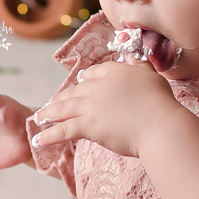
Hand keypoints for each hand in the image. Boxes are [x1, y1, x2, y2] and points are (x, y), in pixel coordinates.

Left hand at [32, 59, 180, 157]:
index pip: (94, 73)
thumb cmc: (161, 104)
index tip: (80, 82)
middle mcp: (99, 86)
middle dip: (61, 97)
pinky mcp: (88, 125)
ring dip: (48, 113)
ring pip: (63, 108)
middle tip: (52, 103)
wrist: (160, 124)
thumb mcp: (151, 76)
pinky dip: (49, 135)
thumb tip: (134, 59)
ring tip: (38, 118)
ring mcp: (91, 105)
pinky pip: (63, 130)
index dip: (85, 79)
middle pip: (74, 90)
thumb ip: (140, 67)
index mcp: (115, 72)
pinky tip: (38, 139)